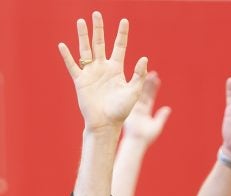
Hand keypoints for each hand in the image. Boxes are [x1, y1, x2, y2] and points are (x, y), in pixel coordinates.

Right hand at [58, 12, 147, 131]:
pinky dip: (67, 56)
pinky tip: (63, 45)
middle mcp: (103, 68)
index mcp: (117, 69)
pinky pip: (73, 66)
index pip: (120, 47)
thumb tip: (144, 58)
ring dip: (83, 36)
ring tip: (80, 22)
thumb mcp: (134, 92)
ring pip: (86, 50)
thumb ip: (138, 75)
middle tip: (96, 14)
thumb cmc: (121, 110)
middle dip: (99, 29)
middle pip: (100, 44)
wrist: (106, 123)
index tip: (124, 21)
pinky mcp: (80, 81)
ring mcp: (91, 73)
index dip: (122, 34)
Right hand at [123, 71, 170, 143]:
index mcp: (145, 111)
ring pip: (138, 93)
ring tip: (146, 73)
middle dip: (148, 82)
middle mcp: (138, 107)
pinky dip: (134, 90)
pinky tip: (136, 80)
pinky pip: (132, 98)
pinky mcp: (129, 109)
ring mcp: (133, 108)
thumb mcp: (156, 126)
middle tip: (152, 72)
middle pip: (144, 92)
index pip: (150, 97)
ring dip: (142, 83)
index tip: (157, 78)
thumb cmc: (146, 137)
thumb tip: (168, 108)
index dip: (154, 88)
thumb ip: (162, 116)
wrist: (136, 142)